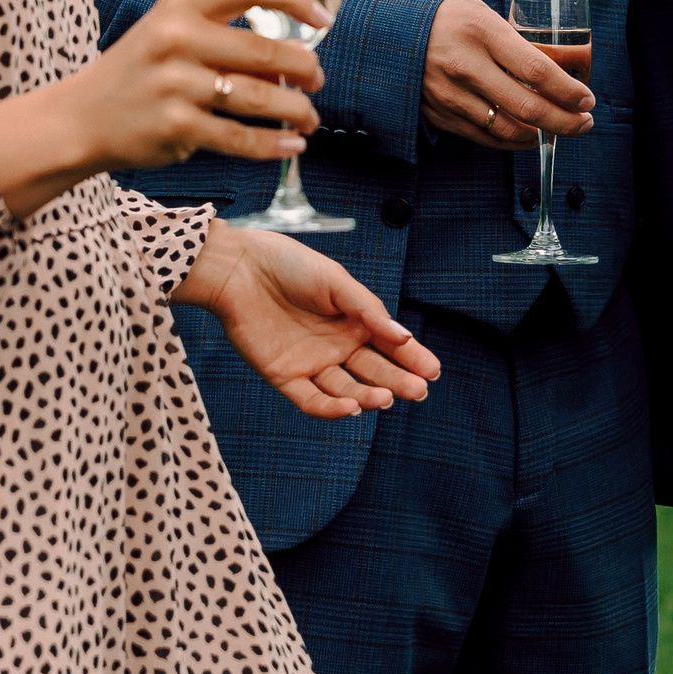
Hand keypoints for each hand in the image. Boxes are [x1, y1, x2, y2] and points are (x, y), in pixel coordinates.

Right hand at [0, 0, 326, 215]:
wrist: (79, 118)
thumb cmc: (137, 73)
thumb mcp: (169, 34)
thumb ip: (222, 35)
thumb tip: (290, 61)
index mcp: (180, 6)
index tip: (324, 19)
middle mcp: (177, 39)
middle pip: (266, 51)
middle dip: (305, 69)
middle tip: (317, 81)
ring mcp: (176, 85)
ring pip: (260, 98)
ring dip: (296, 110)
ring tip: (309, 118)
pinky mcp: (176, 127)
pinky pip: (241, 137)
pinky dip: (273, 144)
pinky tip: (291, 145)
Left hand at [177, 223, 441, 418]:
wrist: (239, 268)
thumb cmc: (289, 265)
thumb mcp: (336, 281)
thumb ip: (369, 311)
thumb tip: (403, 336)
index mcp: (353, 320)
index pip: (390, 345)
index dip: (412, 358)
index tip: (433, 371)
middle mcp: (336, 345)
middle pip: (374, 370)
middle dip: (398, 381)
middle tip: (418, 391)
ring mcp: (312, 363)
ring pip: (347, 388)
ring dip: (368, 395)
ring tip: (386, 397)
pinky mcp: (285, 376)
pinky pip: (311, 399)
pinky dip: (331, 408)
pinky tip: (352, 407)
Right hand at [421, 0, 593, 148]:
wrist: (387, 30)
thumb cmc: (445, 18)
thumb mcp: (482, 14)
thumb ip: (514, 42)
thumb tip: (557, 68)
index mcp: (482, 32)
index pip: (537, 70)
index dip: (568, 91)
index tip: (587, 100)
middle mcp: (466, 66)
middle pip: (528, 106)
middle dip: (565, 121)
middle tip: (584, 123)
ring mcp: (450, 94)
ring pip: (507, 128)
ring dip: (541, 136)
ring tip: (561, 131)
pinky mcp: (439, 114)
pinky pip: (483, 137)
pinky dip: (511, 140)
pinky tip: (528, 136)